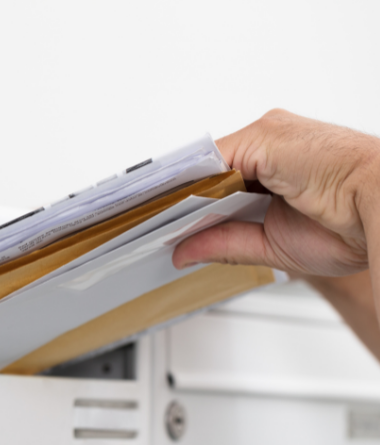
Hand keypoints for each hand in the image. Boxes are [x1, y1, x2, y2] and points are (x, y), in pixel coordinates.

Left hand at [172, 109, 379, 276]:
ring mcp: (267, 136)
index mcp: (278, 167)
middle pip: (209, 171)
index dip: (192, 202)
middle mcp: (270, 145)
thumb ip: (224, 243)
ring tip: (152, 217)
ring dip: (182, 190)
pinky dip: (189, 179)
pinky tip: (168, 201)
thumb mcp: (271, 245)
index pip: (220, 180)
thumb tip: (184, 252)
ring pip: (207, 163)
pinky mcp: (265, 135)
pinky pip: (212, 157)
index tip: (166, 222)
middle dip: (182, 198)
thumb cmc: (350, 226)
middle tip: (150, 225)